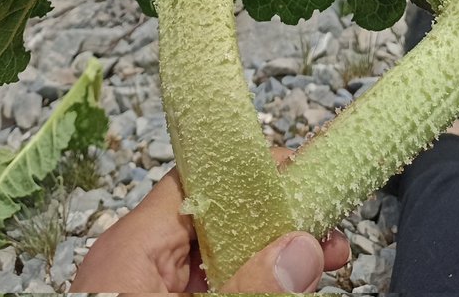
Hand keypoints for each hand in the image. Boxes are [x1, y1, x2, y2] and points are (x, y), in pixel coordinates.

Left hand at [71, 149, 349, 293]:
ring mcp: (138, 293)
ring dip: (265, 260)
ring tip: (321, 264)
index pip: (196, 181)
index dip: (251, 174)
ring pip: (212, 260)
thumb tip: (301, 249)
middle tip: (326, 233)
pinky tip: (278, 291)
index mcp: (131, 248)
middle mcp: (132, 263)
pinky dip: (241, 287)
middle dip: (274, 224)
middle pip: (212, 221)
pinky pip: (200, 290)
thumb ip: (250, 289)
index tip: (303, 178)